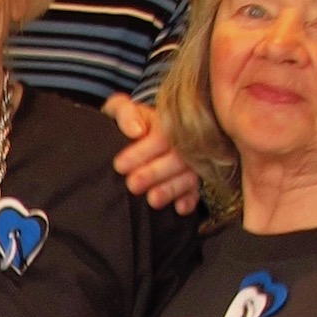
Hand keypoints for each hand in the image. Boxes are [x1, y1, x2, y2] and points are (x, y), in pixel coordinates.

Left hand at [104, 95, 199, 214]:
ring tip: (153, 199)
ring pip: (188, 176)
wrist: (136, 129)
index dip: (141, 153)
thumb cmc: (129, 120)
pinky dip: (190, 200)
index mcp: (168, 121)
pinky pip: (197, 190)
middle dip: (154, 174)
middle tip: (133, 184)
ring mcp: (190, 161)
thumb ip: (124, 113)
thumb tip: (136, 130)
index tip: (120, 165)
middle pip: (177, 159)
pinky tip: (180, 207)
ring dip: (171, 189)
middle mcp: (183, 141)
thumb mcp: (120, 108)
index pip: (161, 137)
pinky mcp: (191, 179)